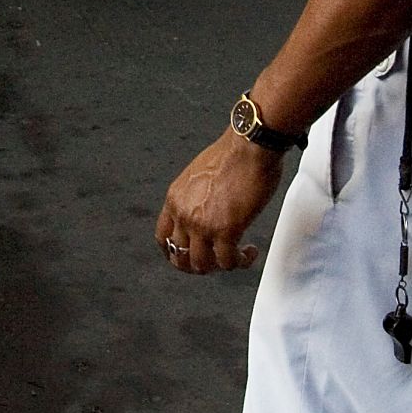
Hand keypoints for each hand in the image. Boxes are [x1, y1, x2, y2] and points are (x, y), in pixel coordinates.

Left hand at [155, 133, 286, 274]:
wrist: (249, 146)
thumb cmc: (232, 154)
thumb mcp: (198, 175)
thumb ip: (195, 197)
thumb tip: (205, 211)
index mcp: (175, 198)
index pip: (163, 237)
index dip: (175, 253)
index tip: (188, 257)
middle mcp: (184, 213)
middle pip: (180, 257)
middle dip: (199, 265)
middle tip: (216, 262)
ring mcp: (202, 224)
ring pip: (202, 265)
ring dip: (220, 266)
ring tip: (236, 256)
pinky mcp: (226, 230)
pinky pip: (228, 262)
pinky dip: (240, 261)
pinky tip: (249, 252)